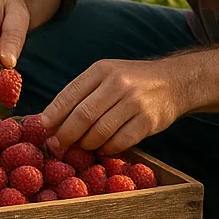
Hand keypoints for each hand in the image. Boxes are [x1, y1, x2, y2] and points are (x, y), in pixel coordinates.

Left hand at [40, 58, 189, 155]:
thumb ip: (82, 92)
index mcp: (101, 70)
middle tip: (57, 146)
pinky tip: (103, 148)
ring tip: (82, 147)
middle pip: (83, 115)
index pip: (70, 93)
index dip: (54, 113)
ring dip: (86, 144)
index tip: (43, 127)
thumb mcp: (107, 75)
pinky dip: (107, 149)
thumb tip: (50, 119)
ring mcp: (135, 102)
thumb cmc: (131, 81)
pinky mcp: (149, 121)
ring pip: (100, 132)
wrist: (174, 81)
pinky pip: (120, 142)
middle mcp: (117, 83)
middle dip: (66, 134)